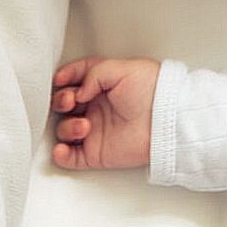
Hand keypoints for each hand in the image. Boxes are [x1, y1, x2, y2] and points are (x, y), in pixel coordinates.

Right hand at [50, 56, 160, 170]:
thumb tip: (77, 92)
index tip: (60, 79)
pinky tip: (63, 149)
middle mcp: (95, 106)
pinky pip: (70, 157)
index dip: (65, 77)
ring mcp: (94, 130)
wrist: (166, 120)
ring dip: (65, 127)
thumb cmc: (152, 90)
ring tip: (83, 126)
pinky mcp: (96, 152)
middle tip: (70, 101)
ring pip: (64, 129)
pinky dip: (62, 155)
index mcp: (102, 84)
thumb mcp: (122, 68)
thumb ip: (93, 73)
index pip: (75, 77)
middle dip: (60, 101)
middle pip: (64, 103)